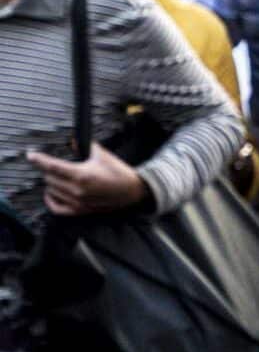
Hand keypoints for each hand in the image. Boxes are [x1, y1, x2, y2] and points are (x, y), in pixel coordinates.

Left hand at [26, 146, 147, 215]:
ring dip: (51, 182)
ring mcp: (78, 202)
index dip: (38, 159)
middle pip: (49, 178)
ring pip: (51, 190)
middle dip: (49, 170)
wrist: (134, 191)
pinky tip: (51, 193)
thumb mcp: (102, 155)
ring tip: (58, 177)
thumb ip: (85, 146)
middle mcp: (77, 190)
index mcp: (81, 175)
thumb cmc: (119, 173)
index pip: (51, 166)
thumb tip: (73, 141)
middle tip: (54, 165)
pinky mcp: (81, 210)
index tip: (31, 155)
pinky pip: (57, 208)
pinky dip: (51, 200)